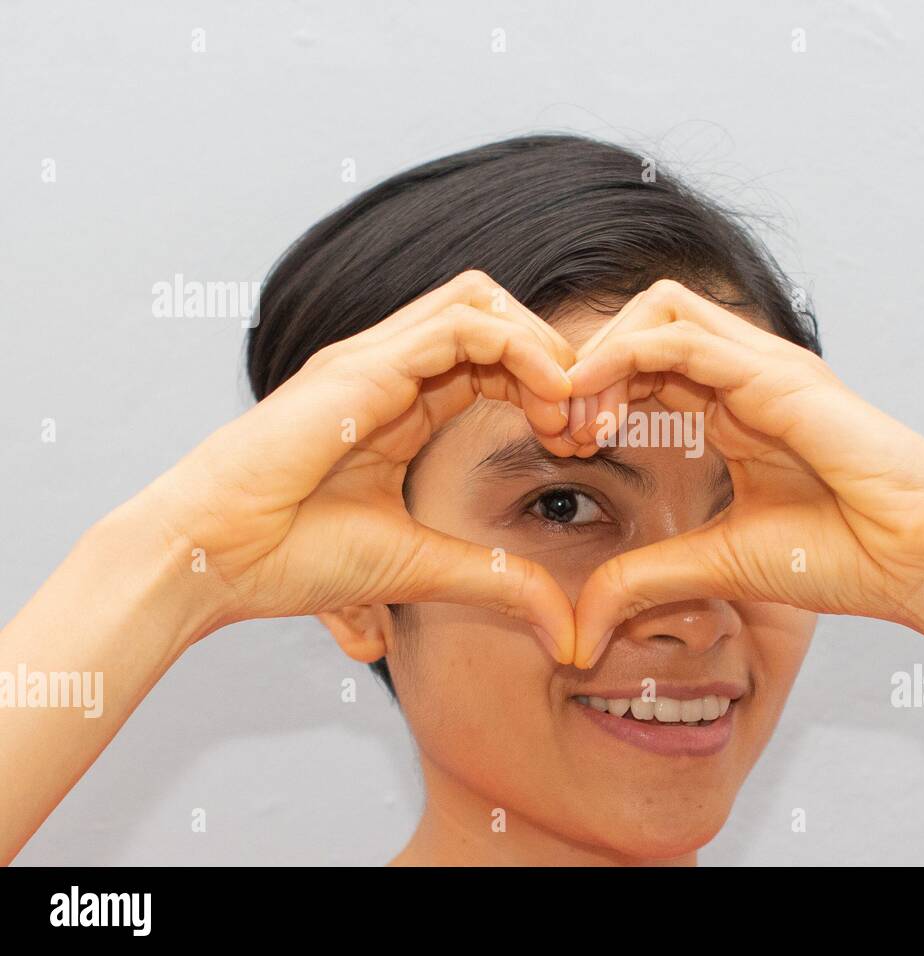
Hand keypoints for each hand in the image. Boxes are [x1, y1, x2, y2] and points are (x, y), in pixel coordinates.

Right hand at [137, 270, 578, 660]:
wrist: (211, 558)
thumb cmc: (292, 558)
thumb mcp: (422, 568)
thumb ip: (494, 582)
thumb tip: (563, 630)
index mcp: (401, 403)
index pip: (493, 361)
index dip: (548, 390)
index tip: (581, 444)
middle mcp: (391, 370)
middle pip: (495, 317)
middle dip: (556, 358)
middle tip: (589, 422)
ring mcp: (376, 359)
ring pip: (482, 303)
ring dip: (542, 347)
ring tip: (571, 409)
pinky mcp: (365, 365)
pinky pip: (462, 326)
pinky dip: (519, 350)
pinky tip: (550, 399)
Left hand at [561, 280, 923, 666]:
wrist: (922, 562)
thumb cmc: (843, 556)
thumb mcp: (719, 563)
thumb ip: (650, 575)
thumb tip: (584, 615)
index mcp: (736, 407)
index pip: (646, 365)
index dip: (593, 393)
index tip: (563, 445)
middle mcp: (747, 375)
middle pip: (644, 323)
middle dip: (587, 363)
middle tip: (556, 425)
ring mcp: (766, 367)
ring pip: (660, 310)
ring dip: (601, 353)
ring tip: (573, 416)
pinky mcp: (779, 376)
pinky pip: (685, 339)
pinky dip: (626, 358)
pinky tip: (594, 403)